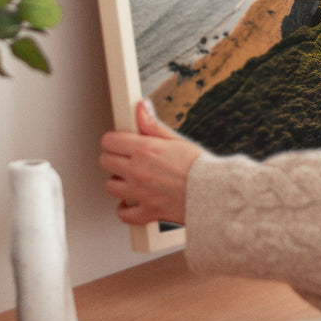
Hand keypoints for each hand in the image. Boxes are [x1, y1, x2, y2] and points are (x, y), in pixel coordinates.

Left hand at [99, 99, 203, 226]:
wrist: (214, 193)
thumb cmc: (199, 167)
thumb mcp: (176, 140)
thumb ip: (152, 125)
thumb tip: (141, 107)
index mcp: (145, 150)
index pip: (110, 141)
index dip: (113, 140)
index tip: (119, 142)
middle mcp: (138, 171)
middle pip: (105, 162)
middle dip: (113, 158)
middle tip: (125, 158)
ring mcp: (140, 193)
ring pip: (110, 187)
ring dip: (118, 182)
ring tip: (130, 179)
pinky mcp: (146, 212)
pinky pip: (124, 214)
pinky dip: (125, 209)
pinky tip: (132, 202)